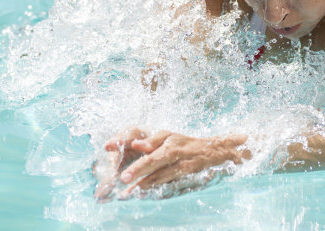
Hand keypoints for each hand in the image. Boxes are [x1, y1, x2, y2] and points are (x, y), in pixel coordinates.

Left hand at [93, 128, 249, 199]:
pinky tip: (144, 188)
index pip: (140, 135)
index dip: (122, 139)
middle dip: (137, 165)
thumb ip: (151, 143)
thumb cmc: (186, 145)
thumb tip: (133, 145)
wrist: (218, 149)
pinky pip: (171, 175)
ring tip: (127, 189)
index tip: (106, 146)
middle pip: (153, 154)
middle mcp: (173, 142)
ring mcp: (182, 155)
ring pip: (161, 166)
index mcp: (165, 135)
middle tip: (122, 177)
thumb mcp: (167, 140)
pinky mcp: (189, 167)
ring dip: (144, 178)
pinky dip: (158, 181)